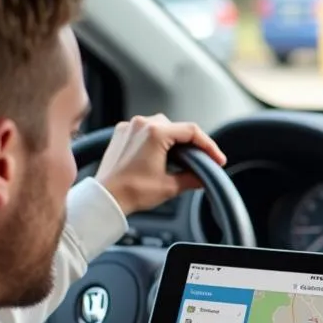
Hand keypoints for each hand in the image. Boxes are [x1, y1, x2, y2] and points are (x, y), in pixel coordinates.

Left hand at [94, 113, 226, 216]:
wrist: (106, 198)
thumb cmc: (131, 192)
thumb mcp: (170, 187)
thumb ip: (192, 178)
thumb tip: (203, 177)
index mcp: (155, 133)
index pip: (192, 132)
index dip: (209, 146)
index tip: (216, 158)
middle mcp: (141, 125)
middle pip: (177, 127)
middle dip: (192, 143)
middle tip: (201, 160)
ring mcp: (129, 127)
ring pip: (162, 126)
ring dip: (174, 140)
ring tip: (180, 159)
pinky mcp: (121, 133)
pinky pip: (146, 131)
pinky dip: (157, 140)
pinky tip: (161, 156)